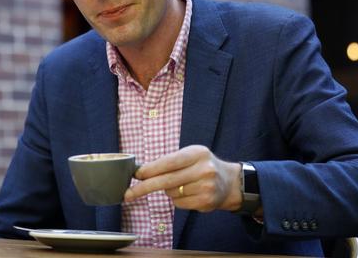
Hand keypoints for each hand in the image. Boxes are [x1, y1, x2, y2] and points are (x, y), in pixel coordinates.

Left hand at [123, 145, 241, 211]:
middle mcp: (204, 169)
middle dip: (145, 187)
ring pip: (171, 193)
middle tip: (128, 193)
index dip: (151, 169)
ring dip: (168, 191)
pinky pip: (179, 203)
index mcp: (198, 153)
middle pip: (167, 180)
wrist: (229, 182)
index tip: (137, 174)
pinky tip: (188, 193)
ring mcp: (206, 187)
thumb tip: (142, 171)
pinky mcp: (206, 202)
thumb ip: (169, 162)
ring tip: (182, 184)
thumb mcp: (190, 156)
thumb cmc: (202, 166)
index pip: (170, 162)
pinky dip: (177, 199)